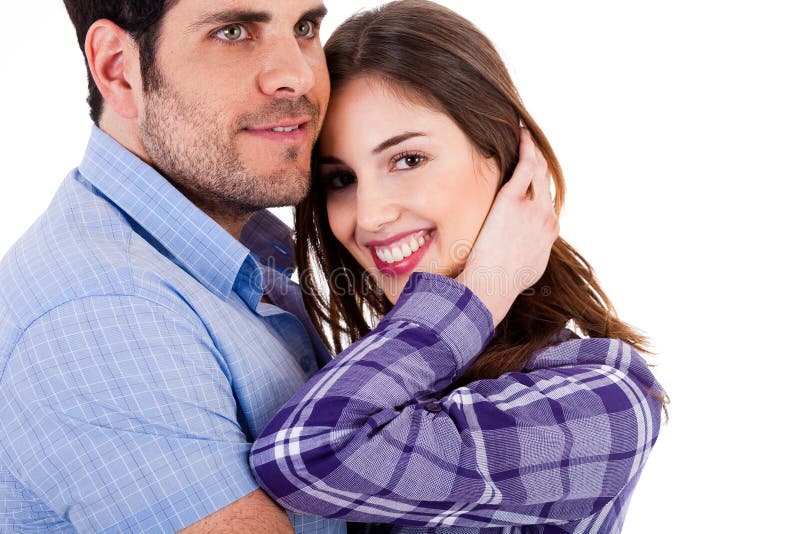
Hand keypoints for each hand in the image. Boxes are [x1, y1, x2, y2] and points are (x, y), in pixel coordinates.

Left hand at [457, 129, 558, 325]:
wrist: (493, 285)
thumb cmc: (501, 283)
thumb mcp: (525, 270)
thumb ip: (527, 254)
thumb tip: (520, 254)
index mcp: (549, 233)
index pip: (548, 202)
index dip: (540, 188)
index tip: (534, 178)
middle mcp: (546, 217)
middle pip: (547, 183)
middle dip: (541, 165)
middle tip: (532, 150)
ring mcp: (532, 208)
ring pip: (538, 172)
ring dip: (534, 152)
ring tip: (527, 138)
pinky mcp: (513, 200)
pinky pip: (525, 167)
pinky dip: (526, 149)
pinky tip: (522, 136)